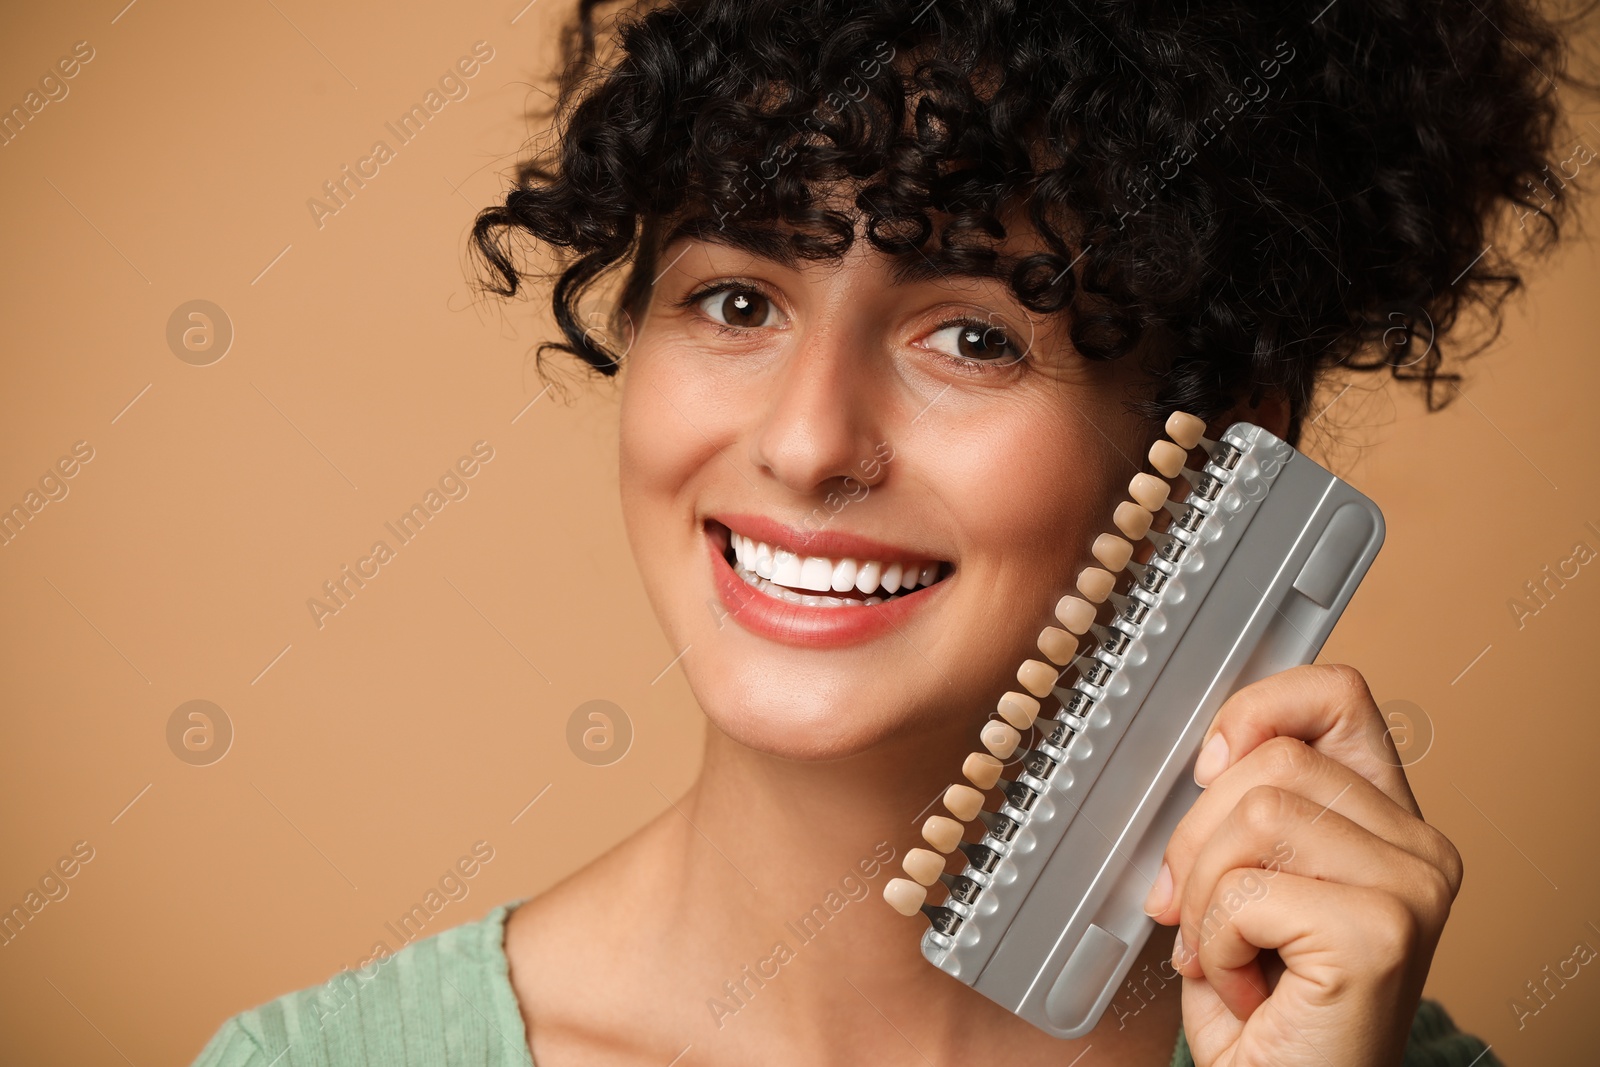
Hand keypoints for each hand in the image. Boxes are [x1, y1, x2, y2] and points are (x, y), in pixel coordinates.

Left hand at [1139, 664, 1463, 1066]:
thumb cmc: (1271, 1011)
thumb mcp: (1252, 886)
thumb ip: (1247, 812)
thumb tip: (1205, 756)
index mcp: (1389, 821)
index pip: (1337, 695)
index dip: (1258, 710)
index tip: (1209, 767)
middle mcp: (1420, 848)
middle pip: (1272, 758)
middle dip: (1197, 836)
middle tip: (1193, 909)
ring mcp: (1410, 887)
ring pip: (1254, 813)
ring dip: (1205, 896)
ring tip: (1227, 953)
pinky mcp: (1380, 932)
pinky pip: (1246, 890)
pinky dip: (1215, 943)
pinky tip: (1245, 987)